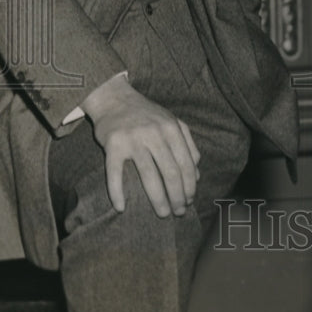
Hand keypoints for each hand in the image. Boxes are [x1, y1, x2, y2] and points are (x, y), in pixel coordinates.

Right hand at [82, 75, 200, 218]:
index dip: (190, 185)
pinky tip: (121, 208)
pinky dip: (117, 193)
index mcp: (172, 128)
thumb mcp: (172, 122)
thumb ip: (188, 144)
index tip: (190, 200)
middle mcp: (154, 133)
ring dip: (157, 199)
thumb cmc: (146, 114)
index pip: (186, 163)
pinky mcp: (113, 145)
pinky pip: (115, 173)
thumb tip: (197, 174)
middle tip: (178, 213)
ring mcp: (133, 139)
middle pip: (170, 172)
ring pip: (148, 175)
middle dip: (177, 196)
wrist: (114, 98)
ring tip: (162, 214)